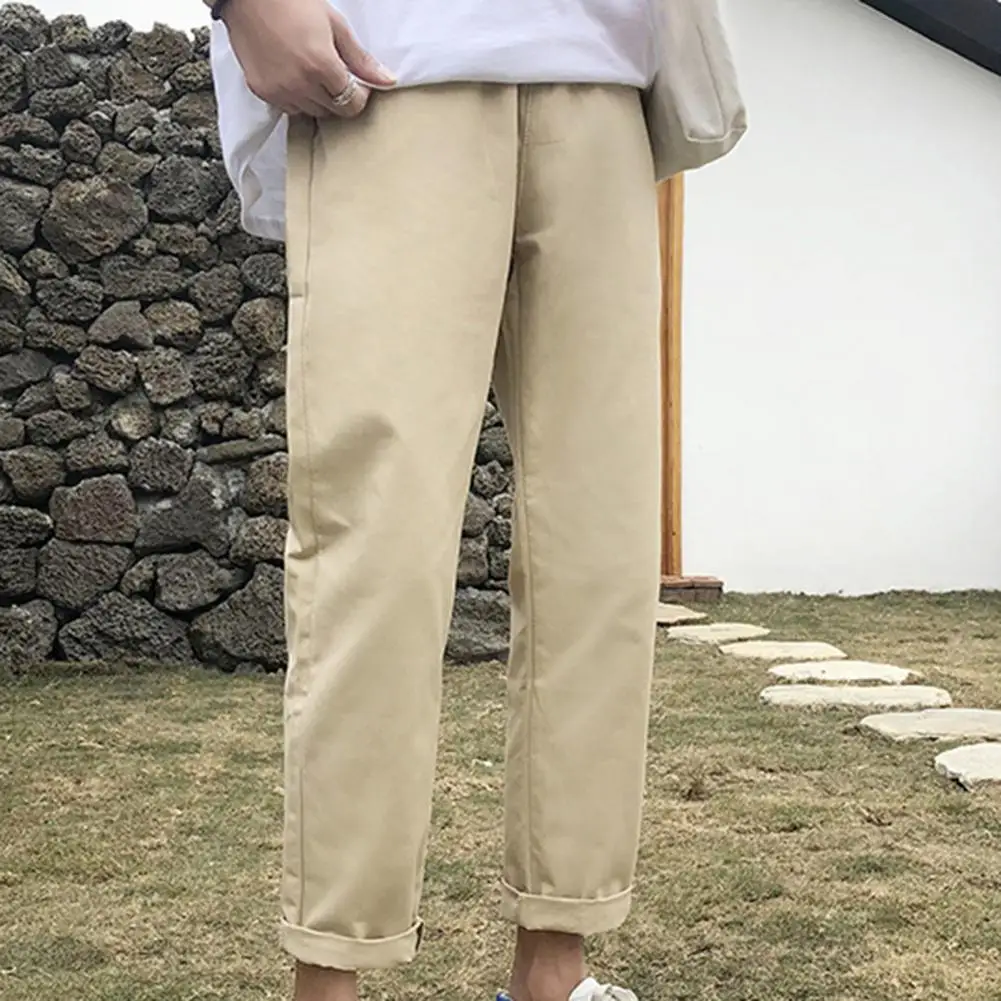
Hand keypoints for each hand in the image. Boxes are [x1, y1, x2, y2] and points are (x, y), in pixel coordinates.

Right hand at [222, 0, 395, 117]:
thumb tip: (387, 81)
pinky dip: (295, 98)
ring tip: (312, 72)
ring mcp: (278, 90)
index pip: (352, 104)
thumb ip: (360, 59)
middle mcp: (299, 84)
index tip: (356, 82)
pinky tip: (294, 75)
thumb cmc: (293, 2)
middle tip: (334, 74)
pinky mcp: (261, 91)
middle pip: (332, 111)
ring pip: (310, 112)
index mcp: (321, 66)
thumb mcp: (334, 25)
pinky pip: (288, 108)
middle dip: (339, 97)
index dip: (359, 95)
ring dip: (317, 99)